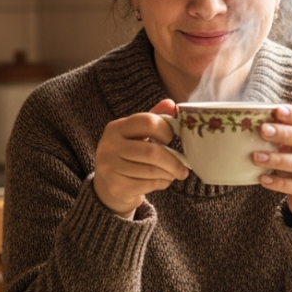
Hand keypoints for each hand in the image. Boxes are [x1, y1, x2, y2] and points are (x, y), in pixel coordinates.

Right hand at [93, 99, 188, 217]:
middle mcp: (109, 145)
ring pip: (151, 170)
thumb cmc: (128, 155)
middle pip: (152, 151)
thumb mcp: (137, 134)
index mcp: (116, 127)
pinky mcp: (115, 187)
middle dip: (173, 161)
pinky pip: (147, 185)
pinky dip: (161, 184)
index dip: (165, 130)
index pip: (147, 122)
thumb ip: (154, 119)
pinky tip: (163, 181)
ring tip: (174, 174)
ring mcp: (110, 167)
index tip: (171, 139)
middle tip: (184, 168)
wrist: (107, 185)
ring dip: (169, 174)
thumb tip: (172, 104)